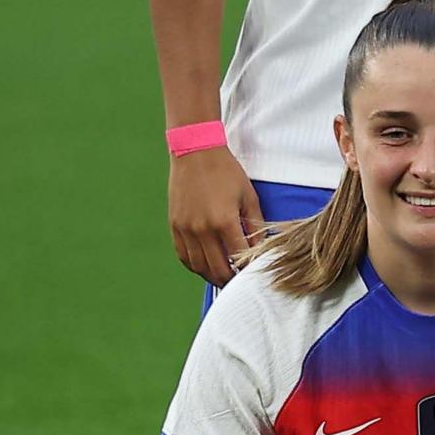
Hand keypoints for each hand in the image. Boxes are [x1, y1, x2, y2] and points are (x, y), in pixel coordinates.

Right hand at [168, 144, 259, 285]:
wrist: (195, 152)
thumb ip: (254, 226)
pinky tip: (205, 265)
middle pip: (217, 269)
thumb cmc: (226, 172)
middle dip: (231, 279)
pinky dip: (195, 265)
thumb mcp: (249, 197)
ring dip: (212, 276)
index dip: (248, 270)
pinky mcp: (174, 225)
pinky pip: (183, 255)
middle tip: (240, 282)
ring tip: (224, 277)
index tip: (255, 275)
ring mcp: (185, 228)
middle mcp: (202, 229)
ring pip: (198, 266)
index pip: (239, 258)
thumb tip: (259, 249)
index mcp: (224, 221)